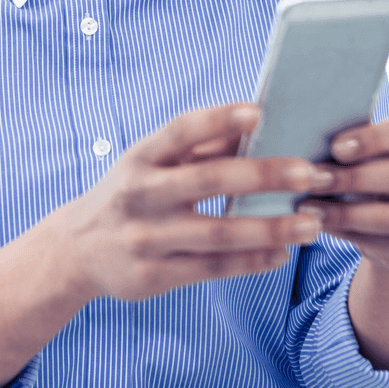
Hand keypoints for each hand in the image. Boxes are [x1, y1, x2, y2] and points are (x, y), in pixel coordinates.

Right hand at [61, 102, 334, 301]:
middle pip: (207, 181)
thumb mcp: (150, 163)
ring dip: (270, 228)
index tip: (259, 112)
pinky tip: (282, 254)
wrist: (76, 248)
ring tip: (311, 224)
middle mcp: (140, 194)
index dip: (218, 120)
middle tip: (309, 171)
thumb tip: (259, 124)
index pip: (180, 132)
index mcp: (140, 157)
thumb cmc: (132, 193)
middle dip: (262, 175)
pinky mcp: (153, 276)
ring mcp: (145, 237)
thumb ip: (199, 148)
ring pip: (217, 233)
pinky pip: (211, 269)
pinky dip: (251, 262)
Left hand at [298, 119, 388, 267]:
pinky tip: (319, 223)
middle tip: (313, 177)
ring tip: (308, 207)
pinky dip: (344, 232)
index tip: (335, 148)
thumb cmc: (377, 162)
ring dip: (344, 212)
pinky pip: (379, 242)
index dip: (371, 141)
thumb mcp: (374, 146)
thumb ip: (358, 140)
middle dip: (353, 178)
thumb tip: (316, 137)